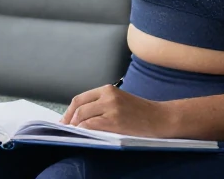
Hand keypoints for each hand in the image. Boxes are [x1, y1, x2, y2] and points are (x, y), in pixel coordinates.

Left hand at [59, 85, 177, 137]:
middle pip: (79, 106)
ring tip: (74, 132)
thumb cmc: (139, 111)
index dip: (69, 110)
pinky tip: (83, 134)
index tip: (65, 120)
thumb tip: (80, 115)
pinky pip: (91, 125)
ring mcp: (111, 108)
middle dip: (69, 119)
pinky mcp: (114, 121)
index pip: (80, 98)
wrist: (159, 117)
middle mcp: (108, 96)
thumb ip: (101, 103)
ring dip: (75, 125)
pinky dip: (84, 130)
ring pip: (83, 116)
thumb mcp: (119, 100)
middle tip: (66, 128)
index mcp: (108, 89)